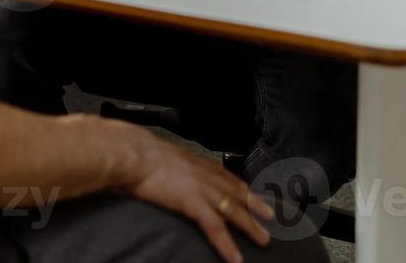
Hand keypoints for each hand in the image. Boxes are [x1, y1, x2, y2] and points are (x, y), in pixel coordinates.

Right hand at [122, 134, 272, 262]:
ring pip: (234, 211)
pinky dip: (227, 244)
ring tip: (264, 240)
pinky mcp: (194, 204)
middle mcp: (206, 175)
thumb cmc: (140, 154)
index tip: (253, 195)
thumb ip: (173, 166)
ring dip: (250, 226)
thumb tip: (168, 171)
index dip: (242, 188)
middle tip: (271, 217)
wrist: (134, 154)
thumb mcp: (164, 156)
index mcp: (199, 163)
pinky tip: (235, 258)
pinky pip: (215, 228)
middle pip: (237, 193)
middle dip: (255, 206)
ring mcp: (203, 190)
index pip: (228, 177)